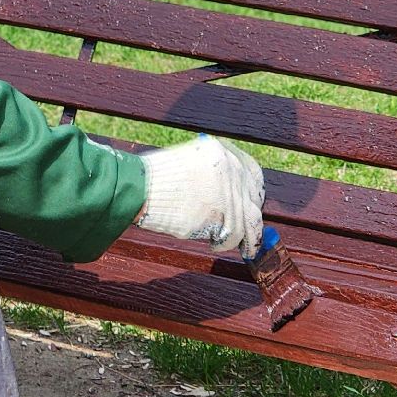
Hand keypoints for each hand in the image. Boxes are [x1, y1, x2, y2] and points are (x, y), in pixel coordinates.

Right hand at [135, 134, 265, 258]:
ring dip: (242, 236)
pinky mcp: (224, 214)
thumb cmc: (156, 179)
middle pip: (254, 198)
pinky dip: (225, 244)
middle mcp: (231, 168)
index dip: (252, 192)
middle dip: (250, 216)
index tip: (251, 203)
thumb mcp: (189, 163)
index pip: (253, 173)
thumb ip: (212, 175)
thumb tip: (230, 197)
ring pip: (249, 220)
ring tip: (233, 244)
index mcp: (222, 152)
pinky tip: (214, 244)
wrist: (141, 187)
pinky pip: (234, 235)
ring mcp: (230, 191)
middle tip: (246, 230)